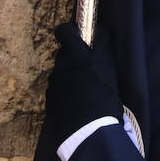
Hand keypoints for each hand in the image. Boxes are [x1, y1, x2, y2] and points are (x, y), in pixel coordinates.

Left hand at [44, 22, 122, 145]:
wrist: (88, 131)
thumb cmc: (104, 97)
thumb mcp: (109, 69)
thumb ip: (103, 47)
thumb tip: (101, 29)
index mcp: (75, 56)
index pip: (64, 31)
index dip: (69, 31)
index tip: (78, 36)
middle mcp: (60, 67)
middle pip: (65, 55)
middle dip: (74, 59)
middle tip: (89, 71)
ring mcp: (53, 85)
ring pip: (61, 74)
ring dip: (71, 78)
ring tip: (86, 92)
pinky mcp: (50, 101)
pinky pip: (58, 90)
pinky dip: (66, 93)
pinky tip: (78, 104)